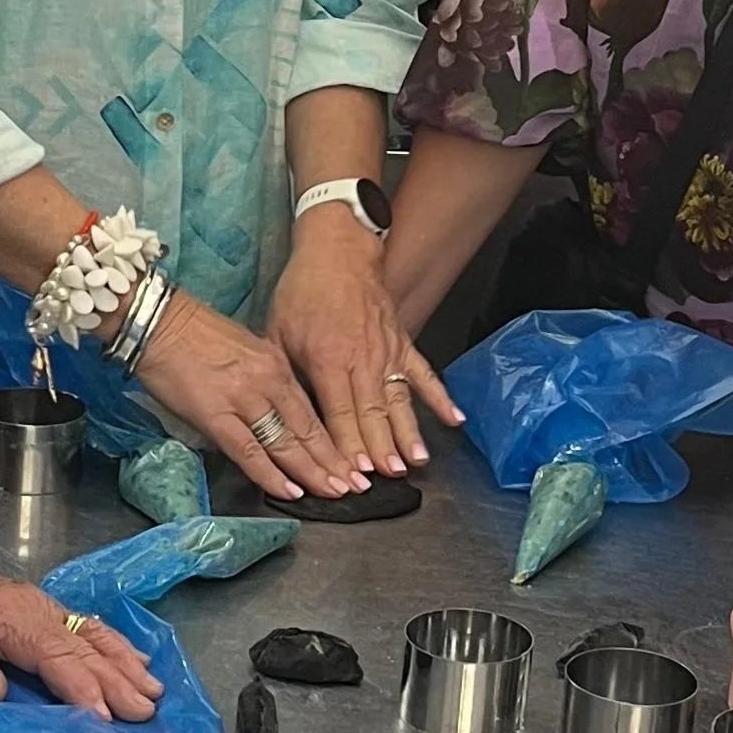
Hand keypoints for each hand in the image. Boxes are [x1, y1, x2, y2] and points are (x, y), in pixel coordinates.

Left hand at [0, 526, 158, 715]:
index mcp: (5, 620)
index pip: (52, 657)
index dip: (81, 688)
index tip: (106, 717)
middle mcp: (33, 609)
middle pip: (82, 648)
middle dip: (116, 682)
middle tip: (145, 713)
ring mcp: (42, 606)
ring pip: (92, 634)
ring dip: (124, 663)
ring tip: (153, 691)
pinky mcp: (43, 608)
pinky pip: (87, 625)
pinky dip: (115, 643)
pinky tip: (136, 659)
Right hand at [130, 283, 353, 502]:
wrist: (158, 321)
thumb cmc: (194, 334)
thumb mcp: (246, 349)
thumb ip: (265, 379)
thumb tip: (276, 411)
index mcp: (276, 365)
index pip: (313, 411)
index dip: (334, 440)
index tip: (351, 460)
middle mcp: (267, 382)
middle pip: (307, 429)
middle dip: (333, 461)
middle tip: (355, 484)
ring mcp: (243, 399)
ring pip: (285, 443)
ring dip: (311, 472)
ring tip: (333, 492)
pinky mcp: (216, 415)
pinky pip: (249, 451)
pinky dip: (270, 474)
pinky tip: (289, 491)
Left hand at [266, 209, 462, 478]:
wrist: (337, 251)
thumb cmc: (303, 291)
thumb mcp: (277, 332)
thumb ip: (283, 375)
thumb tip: (279, 415)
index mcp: (327, 359)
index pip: (338, 415)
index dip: (347, 449)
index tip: (355, 476)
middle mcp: (361, 359)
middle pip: (372, 415)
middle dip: (380, 452)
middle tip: (388, 481)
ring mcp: (387, 352)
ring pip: (399, 402)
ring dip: (408, 434)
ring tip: (415, 463)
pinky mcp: (402, 344)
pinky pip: (424, 375)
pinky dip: (440, 398)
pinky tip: (454, 421)